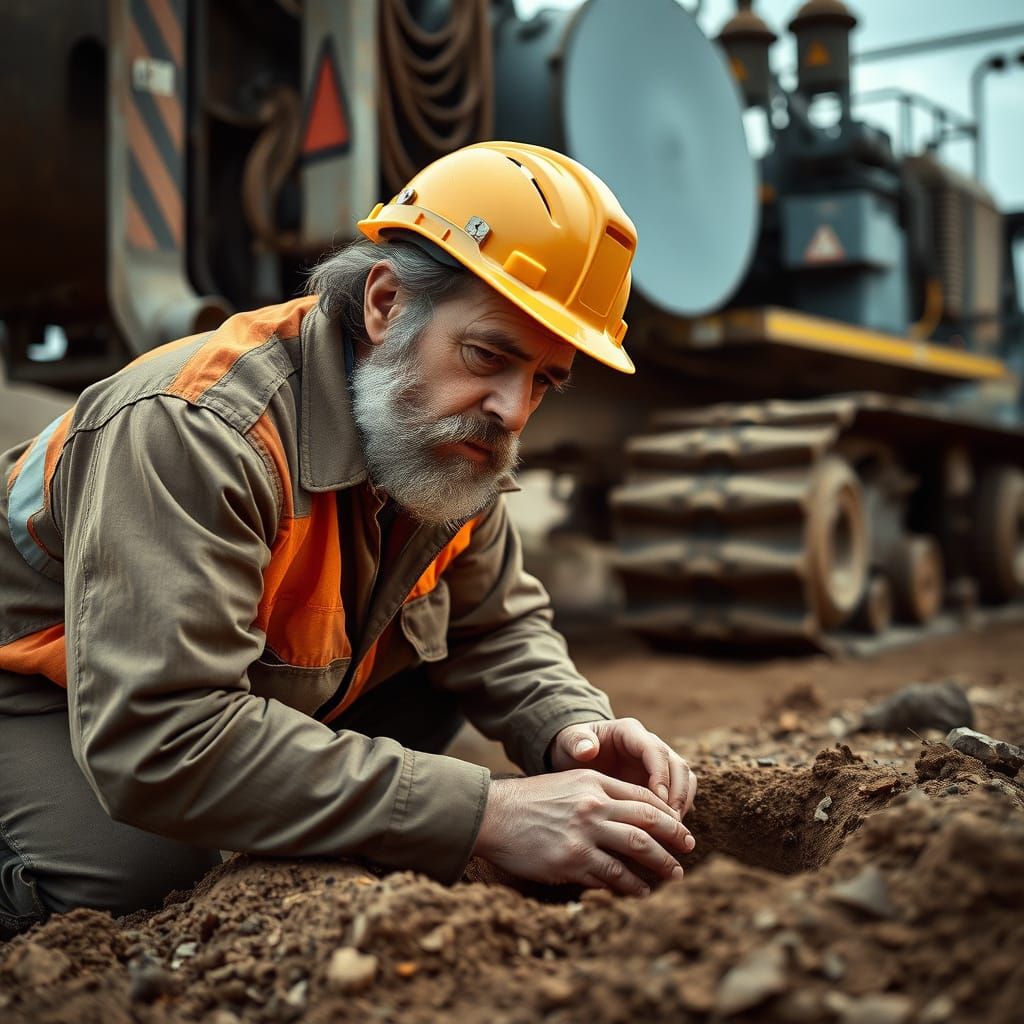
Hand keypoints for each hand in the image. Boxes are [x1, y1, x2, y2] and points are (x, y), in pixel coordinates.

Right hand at [472, 770, 695, 895]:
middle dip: (674, 837)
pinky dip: (632, 885)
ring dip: (661, 864)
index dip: (666, 813)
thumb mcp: (567, 783)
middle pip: (648, 821)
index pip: (642, 797)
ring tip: (674, 874)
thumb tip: (631, 810)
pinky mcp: (573, 861)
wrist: (494, 815)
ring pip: (637, 849)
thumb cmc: (529, 800)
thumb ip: (598, 791)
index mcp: (593, 782)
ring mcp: (584, 834)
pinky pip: (613, 876)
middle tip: (689, 848)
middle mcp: (593, 806)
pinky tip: (641, 891)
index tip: (679, 825)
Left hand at [549, 718, 696, 816]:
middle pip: (678, 765)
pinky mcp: (661, 781)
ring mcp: (658, 764)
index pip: (655, 750)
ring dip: (683, 803)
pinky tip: (668, 832)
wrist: (576, 757)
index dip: (661, 774)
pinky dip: (680, 810)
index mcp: (630, 732)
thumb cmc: (572, 748)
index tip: (659, 799)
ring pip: (685, 779)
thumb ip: (576, 742)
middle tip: (671, 821)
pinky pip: (680, 794)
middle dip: (678, 793)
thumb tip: (588, 750)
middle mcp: (650, 745)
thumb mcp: (568, 742)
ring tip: (672, 829)